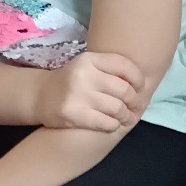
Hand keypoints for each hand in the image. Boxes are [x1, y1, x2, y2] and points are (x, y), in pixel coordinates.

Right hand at [31, 51, 145, 132]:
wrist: (40, 96)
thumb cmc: (73, 81)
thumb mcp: (89, 66)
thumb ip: (112, 69)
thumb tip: (144, 83)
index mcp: (90, 59)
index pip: (125, 66)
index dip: (138, 79)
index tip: (140, 88)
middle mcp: (83, 75)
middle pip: (124, 90)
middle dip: (134, 101)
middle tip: (136, 107)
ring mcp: (77, 95)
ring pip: (117, 108)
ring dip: (126, 115)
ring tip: (126, 117)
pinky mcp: (72, 114)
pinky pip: (106, 122)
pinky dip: (113, 125)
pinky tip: (112, 124)